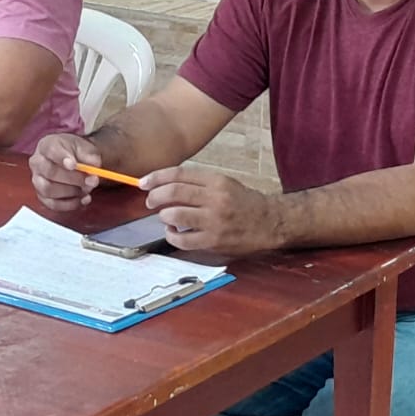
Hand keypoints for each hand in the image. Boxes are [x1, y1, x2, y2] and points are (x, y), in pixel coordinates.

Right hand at [28, 133, 105, 210]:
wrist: (75, 161)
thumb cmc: (76, 153)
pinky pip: (53, 204)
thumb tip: (93, 172)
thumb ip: (90, 157)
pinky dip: (70, 204)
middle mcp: (37, 162)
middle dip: (73, 178)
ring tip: (86, 189)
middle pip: (50, 172)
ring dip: (71, 192)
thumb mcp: (86, 148)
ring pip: (49, 189)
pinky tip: (83, 199)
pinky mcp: (42, 196)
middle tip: (90, 180)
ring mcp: (37, 180)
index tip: (74, 165)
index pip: (50, 150)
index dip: (62, 158)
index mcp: (47, 145)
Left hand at [141, 165, 281, 257]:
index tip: (144, 182)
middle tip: (150, 201)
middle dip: (154, 197)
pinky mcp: (214, 241)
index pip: (178, 174)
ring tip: (164, 217)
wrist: (270, 222)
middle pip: (173, 193)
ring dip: (163, 216)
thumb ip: (197, 183)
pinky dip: (172, 236)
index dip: (156, 177)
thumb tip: (165, 186)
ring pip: (175, 215)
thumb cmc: (244, 203)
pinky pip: (183, 240)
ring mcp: (214, 221)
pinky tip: (173, 232)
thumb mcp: (224, 183)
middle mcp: (215, 199)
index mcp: (216, 181)